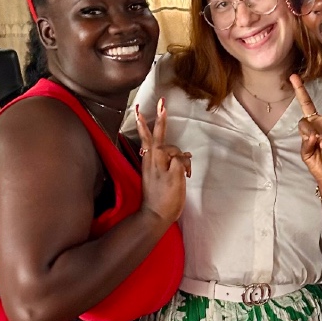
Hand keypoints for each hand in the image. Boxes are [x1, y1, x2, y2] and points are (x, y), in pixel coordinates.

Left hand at [134, 98, 191, 225]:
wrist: (154, 216)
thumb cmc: (167, 199)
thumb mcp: (176, 179)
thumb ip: (178, 163)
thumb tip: (182, 157)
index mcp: (158, 159)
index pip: (168, 143)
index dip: (168, 132)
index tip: (164, 108)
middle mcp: (151, 159)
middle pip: (153, 135)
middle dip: (155, 120)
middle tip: (158, 104)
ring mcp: (149, 165)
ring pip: (149, 142)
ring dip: (146, 127)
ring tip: (140, 114)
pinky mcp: (151, 172)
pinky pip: (152, 152)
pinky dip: (153, 143)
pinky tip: (149, 140)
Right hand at [294, 70, 321, 196]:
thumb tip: (318, 138)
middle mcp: (319, 126)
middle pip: (307, 105)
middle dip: (300, 91)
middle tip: (294, 77)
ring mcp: (310, 137)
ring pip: (304, 124)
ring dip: (313, 131)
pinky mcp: (305, 149)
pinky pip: (306, 141)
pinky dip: (312, 142)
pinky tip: (318, 144)